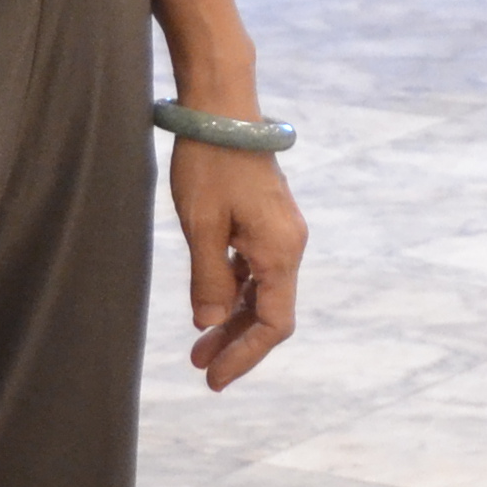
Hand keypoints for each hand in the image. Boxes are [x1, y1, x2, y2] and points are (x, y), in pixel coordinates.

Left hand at [172, 141, 303, 389]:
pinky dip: (233, 290)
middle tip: (200, 368)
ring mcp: (280, 231)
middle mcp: (289, 244)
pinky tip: (208, 300)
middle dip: (236, 342)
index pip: (273, 324)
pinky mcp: (266, 218)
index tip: (214, 378)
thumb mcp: (201, 226)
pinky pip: (255, 267)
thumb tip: (208, 324)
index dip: (245, 356)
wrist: (223, 108)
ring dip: (232, 318)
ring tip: (197, 344)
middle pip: (270, 310)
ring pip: (261, 290)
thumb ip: (208, 279)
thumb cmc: (210, 164)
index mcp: (280, 251)